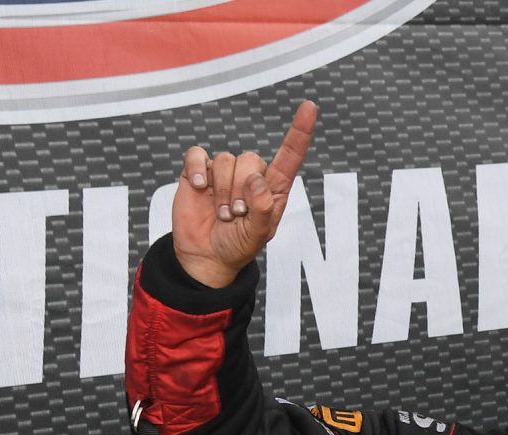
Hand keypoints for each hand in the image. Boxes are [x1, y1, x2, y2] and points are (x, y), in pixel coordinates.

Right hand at [172, 101, 318, 288]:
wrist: (206, 255)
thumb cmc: (238, 245)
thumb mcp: (259, 234)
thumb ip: (263, 209)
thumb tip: (256, 180)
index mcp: (273, 188)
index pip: (290, 155)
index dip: (299, 132)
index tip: (310, 107)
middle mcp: (251, 175)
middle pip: (250, 159)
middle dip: (241, 190)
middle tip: (236, 215)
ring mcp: (224, 172)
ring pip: (226, 160)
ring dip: (222, 191)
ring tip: (222, 213)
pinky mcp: (199, 171)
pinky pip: (197, 155)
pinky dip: (199, 171)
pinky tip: (201, 189)